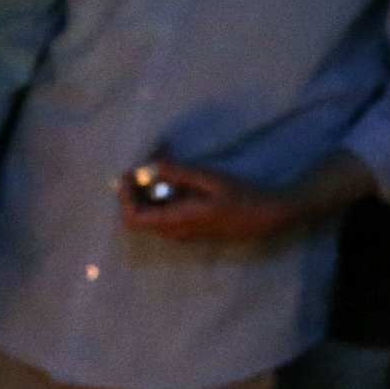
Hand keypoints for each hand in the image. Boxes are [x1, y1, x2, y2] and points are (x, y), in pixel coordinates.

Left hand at [121, 159, 306, 243]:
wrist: (265, 217)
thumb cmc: (242, 197)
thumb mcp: (211, 180)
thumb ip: (180, 173)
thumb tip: (154, 165)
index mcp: (176, 221)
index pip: (133, 218)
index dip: (124, 197)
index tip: (129, 173)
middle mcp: (173, 231)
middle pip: (140, 212)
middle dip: (138, 185)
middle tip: (148, 159)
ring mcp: (180, 230)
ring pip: (153, 209)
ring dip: (152, 185)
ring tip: (163, 157)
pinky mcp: (188, 225)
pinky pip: (166, 209)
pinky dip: (164, 190)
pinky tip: (176, 170)